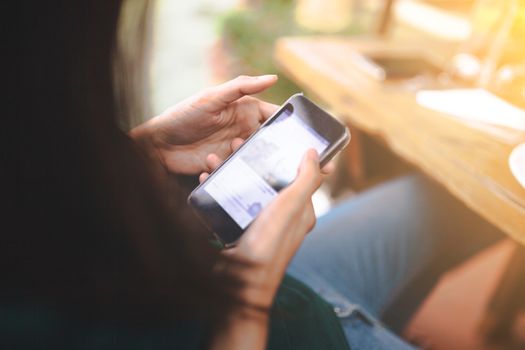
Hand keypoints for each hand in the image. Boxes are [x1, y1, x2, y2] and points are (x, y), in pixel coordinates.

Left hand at [130, 75, 278, 175]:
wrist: (157, 144)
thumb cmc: (184, 115)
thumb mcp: (212, 97)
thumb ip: (242, 86)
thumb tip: (273, 78)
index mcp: (246, 112)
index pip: (274, 117)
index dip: (287, 124)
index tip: (297, 134)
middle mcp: (243, 132)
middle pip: (268, 142)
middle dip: (266, 149)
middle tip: (252, 150)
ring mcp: (234, 151)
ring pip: (252, 161)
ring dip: (239, 160)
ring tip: (218, 153)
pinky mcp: (223, 167)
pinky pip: (233, 173)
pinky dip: (221, 170)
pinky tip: (206, 163)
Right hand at [201, 146, 333, 309]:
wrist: (241, 283)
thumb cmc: (270, 244)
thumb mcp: (291, 207)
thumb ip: (306, 179)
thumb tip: (314, 152)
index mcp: (300, 209)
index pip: (298, 174)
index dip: (285, 154)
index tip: (270, 137)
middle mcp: (282, 214)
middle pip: (268, 177)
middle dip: (252, 159)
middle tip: (235, 144)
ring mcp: (259, 221)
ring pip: (247, 186)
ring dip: (232, 169)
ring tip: (216, 157)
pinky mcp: (240, 227)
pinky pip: (231, 201)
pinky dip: (220, 187)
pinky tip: (207, 177)